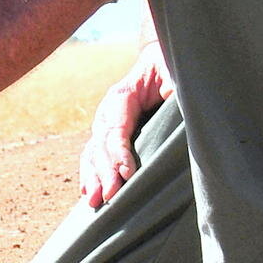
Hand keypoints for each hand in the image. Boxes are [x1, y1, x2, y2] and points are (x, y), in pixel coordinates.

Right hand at [78, 40, 172, 209]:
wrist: (158, 60)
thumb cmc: (168, 67)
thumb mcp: (174, 72)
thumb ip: (174, 88)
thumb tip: (174, 102)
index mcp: (122, 95)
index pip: (116, 128)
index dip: (120, 152)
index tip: (127, 174)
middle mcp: (108, 110)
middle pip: (101, 144)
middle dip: (104, 172)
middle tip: (110, 196)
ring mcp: (105, 122)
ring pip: (93, 152)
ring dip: (92, 177)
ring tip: (94, 202)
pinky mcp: (108, 132)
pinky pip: (93, 154)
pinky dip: (89, 173)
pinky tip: (87, 192)